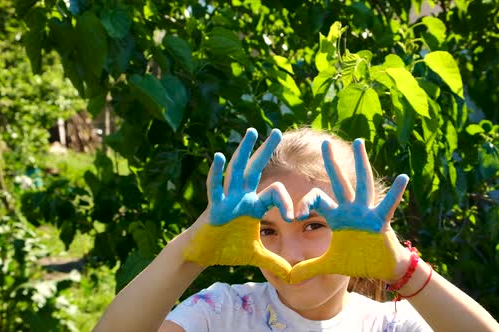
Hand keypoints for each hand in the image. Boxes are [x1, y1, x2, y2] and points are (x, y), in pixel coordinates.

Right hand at [184, 128, 293, 281]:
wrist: (203, 254)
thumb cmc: (227, 249)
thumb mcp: (255, 255)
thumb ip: (274, 261)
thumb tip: (292, 274)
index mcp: (253, 205)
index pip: (274, 194)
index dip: (286, 202)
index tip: (295, 216)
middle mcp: (241, 196)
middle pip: (255, 169)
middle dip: (266, 150)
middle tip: (278, 132)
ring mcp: (226, 198)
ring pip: (236, 170)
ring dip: (244, 150)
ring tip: (252, 131)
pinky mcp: (213, 206)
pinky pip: (215, 187)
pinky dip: (215, 172)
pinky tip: (217, 156)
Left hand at [289, 139, 409, 283]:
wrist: (381, 269)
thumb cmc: (357, 261)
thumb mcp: (329, 264)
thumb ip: (309, 268)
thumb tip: (289, 277)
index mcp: (337, 216)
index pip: (317, 200)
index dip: (305, 204)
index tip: (296, 215)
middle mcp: (350, 209)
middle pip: (339, 182)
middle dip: (332, 163)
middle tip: (325, 142)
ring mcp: (366, 213)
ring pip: (362, 184)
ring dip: (360, 163)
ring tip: (359, 142)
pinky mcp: (381, 221)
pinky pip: (388, 205)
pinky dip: (396, 193)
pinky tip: (403, 177)